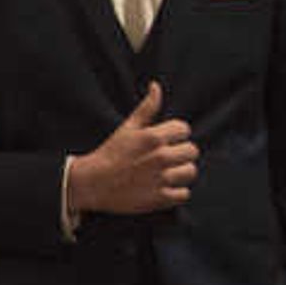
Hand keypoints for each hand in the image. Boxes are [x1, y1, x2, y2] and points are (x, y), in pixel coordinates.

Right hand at [69, 83, 197, 214]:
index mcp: (153, 137)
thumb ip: (146, 107)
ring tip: (167, 173)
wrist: (93, 183)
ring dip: (181, 172)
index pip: (185, 129)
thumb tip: (156, 85)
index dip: (176, 134)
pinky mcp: (160, 199)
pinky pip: (184, 194)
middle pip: (192, 151)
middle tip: (166, 158)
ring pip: (191, 171)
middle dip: (181, 153)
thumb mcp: (128, 127)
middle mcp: (160, 157)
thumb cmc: (111, 153)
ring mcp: (161, 179)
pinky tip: (164, 187)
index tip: (164, 141)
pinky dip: (176, 192)